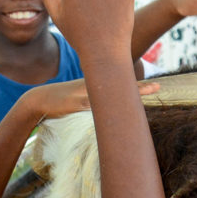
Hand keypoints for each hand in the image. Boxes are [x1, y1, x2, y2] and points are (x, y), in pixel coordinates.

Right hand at [24, 78, 160, 120]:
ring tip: (144, 92)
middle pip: (120, 87)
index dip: (138, 86)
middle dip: (140, 88)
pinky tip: (113, 107)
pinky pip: (92, 104)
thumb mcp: (79, 99)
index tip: (157, 86)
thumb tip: (109, 113)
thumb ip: (94, 101)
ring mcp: (85, 93)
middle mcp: (92, 86)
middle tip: (159, 87)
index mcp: (95, 86)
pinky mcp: (75, 102)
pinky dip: (102, 105)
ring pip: (109, 94)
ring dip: (126, 94)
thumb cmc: (60, 101)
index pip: (121, 85)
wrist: (37, 100)